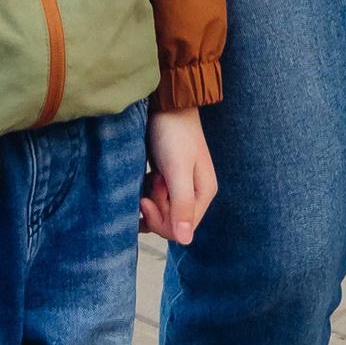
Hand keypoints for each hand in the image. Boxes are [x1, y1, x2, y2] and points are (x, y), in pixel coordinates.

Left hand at [140, 107, 216, 244]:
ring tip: (148, 175)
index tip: (147, 198)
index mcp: (203, 193)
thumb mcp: (177, 170)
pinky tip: (142, 179)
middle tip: (150, 181)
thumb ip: (182, 204)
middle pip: (170, 222)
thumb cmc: (173, 134)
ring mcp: (180, 187)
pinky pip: (154, 200)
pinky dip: (144, 194)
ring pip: (160, 212)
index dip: (161, 219)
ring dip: (148, 199)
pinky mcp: (166, 180)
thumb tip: (185, 241)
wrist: (166, 104)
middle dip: (155, 208)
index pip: (181, 229)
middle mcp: (194, 193)